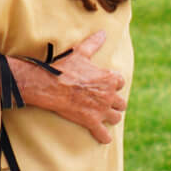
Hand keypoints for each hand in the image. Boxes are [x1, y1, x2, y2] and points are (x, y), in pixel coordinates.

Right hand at [9, 31, 126, 144]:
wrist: (49, 85)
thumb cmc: (64, 68)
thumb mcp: (80, 53)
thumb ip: (93, 44)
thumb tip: (103, 32)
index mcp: (109, 78)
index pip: (120, 82)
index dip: (114, 83)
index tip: (107, 84)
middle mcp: (109, 95)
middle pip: (121, 103)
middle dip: (115, 103)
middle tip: (106, 103)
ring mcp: (101, 110)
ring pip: (116, 118)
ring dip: (111, 118)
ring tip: (105, 117)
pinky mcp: (91, 121)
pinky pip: (103, 134)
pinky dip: (104, 137)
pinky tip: (103, 138)